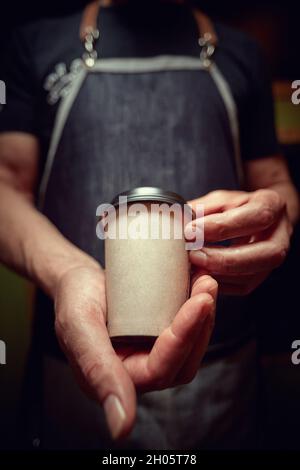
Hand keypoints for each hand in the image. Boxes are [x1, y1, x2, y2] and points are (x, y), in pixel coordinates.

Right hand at [54, 265, 216, 439]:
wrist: (76, 281)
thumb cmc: (72, 300)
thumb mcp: (80, 329)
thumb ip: (98, 373)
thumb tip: (122, 429)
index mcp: (116, 379)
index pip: (160, 369)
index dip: (184, 337)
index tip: (201, 302)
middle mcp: (136, 371)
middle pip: (182, 361)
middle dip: (200, 324)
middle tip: (208, 287)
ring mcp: (149, 353)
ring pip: (188, 347)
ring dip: (203, 317)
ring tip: (206, 284)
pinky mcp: (156, 337)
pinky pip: (183, 332)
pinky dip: (195, 311)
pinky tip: (198, 287)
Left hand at [186, 189, 292, 294]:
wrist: (253, 217)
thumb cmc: (235, 207)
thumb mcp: (220, 199)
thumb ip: (203, 209)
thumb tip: (178, 222)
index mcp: (271, 204)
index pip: (255, 217)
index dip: (223, 226)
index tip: (192, 231)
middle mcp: (280, 234)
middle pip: (265, 254)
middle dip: (226, 259)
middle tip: (194, 255)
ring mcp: (272, 258)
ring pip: (253, 274)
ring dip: (219, 274)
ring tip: (193, 267)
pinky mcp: (260, 275)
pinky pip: (242, 286)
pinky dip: (219, 283)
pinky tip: (200, 275)